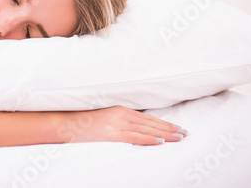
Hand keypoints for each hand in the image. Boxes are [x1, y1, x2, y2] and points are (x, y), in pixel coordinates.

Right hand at [57, 105, 187, 144]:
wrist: (65, 123)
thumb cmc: (83, 122)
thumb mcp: (104, 118)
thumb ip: (118, 120)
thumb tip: (134, 128)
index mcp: (120, 109)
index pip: (148, 118)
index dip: (164, 123)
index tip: (177, 127)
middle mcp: (121, 114)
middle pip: (151, 122)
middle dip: (170, 128)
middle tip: (185, 133)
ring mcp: (116, 124)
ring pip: (147, 129)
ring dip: (165, 134)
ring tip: (179, 138)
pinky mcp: (112, 133)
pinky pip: (135, 137)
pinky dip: (149, 139)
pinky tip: (161, 141)